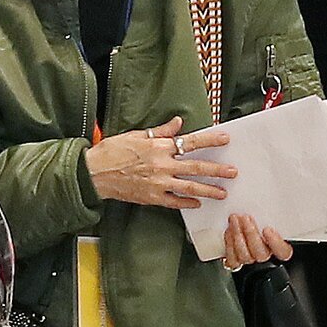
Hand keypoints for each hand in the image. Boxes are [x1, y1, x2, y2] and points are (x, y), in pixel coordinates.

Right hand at [84, 115, 237, 210]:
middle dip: (217, 170)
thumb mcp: (136, 135)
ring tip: (222, 193)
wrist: (94, 173)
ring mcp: (158, 183)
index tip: (225, 140)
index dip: (210, 141)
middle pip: (196, 167)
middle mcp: (162, 165)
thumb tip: (178, 123)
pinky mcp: (151, 197)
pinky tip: (197, 203)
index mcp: (159, 147)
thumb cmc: (112, 152)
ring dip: (208, 190)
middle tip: (232, 172)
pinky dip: (187, 202)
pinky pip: (174, 202)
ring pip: (190, 187)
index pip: (191, 142)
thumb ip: (161, 131)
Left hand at [223, 213, 292, 269]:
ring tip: (234, 220)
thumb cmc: (260, 217)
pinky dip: (229, 245)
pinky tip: (229, 231)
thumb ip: (274, 211)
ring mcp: (250, 259)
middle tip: (245, 217)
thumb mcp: (270, 212)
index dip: (276, 243)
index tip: (267, 229)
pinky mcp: (236, 261)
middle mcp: (265, 254)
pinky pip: (232, 260)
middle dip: (250, 234)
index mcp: (279, 247)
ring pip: (245, 257)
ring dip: (237, 236)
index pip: (283, 252)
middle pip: (261, 254)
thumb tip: (276, 196)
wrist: (243, 223)